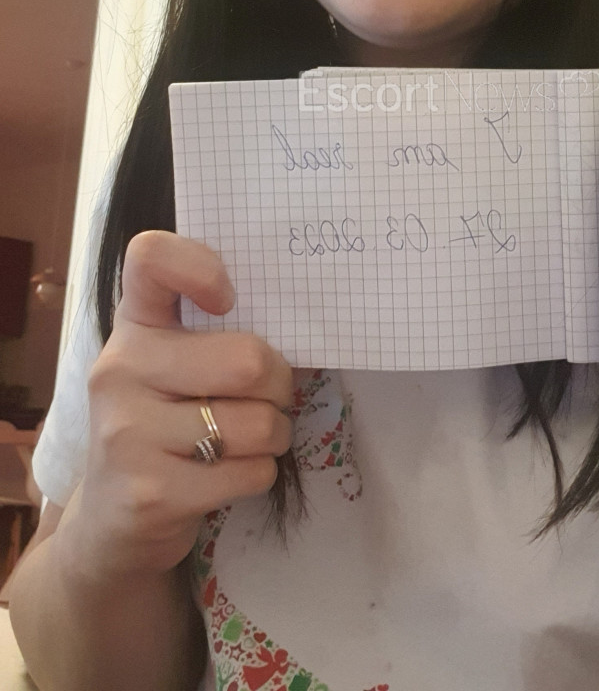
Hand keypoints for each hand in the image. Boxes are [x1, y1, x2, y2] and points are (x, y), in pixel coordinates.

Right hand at [66, 231, 292, 579]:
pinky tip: (227, 475)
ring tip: (246, 440)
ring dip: (273, 435)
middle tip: (265, 398)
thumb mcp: (172, 365)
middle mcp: (120, 370)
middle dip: (278, 385)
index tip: (228, 301)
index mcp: (134, 326)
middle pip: (247, 360)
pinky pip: (252, 472)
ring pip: (259, 423)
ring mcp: (128, 434)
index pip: (152, 257)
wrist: (109, 523)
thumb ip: (216, 332)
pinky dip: (258, 474)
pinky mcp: (151, 494)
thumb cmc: (162, 425)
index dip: (202, 267)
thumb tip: (306, 317)